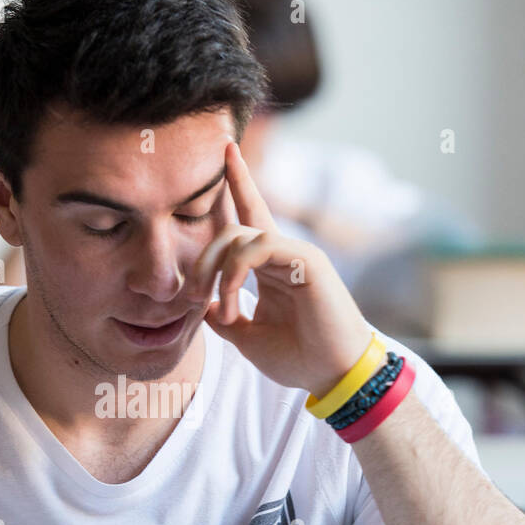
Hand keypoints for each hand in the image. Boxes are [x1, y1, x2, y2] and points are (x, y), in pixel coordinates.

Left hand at [195, 141, 373, 397]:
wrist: (333, 375)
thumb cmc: (299, 357)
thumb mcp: (247, 337)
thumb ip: (224, 315)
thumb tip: (202, 304)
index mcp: (271, 266)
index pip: (251, 214)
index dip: (238, 181)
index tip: (227, 148)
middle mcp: (284, 253)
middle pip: (231, 228)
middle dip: (202, 260)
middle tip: (192, 297)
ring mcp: (296, 253)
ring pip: (241, 235)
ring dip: (217, 271)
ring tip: (218, 307)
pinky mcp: (307, 260)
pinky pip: (260, 246)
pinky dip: (236, 271)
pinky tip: (233, 301)